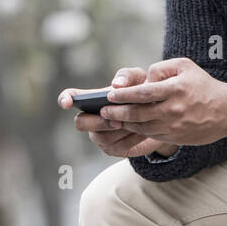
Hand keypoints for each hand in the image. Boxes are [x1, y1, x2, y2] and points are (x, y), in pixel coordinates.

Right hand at [58, 68, 179, 158]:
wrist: (161, 115)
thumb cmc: (143, 92)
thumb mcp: (139, 79)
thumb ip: (127, 76)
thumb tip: (116, 85)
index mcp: (92, 99)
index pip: (72, 97)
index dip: (65, 99)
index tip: (67, 103)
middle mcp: (92, 118)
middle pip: (80, 123)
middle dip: (96, 122)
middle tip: (116, 120)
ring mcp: (100, 135)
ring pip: (101, 138)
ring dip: (119, 131)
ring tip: (137, 123)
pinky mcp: (114, 149)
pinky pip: (118, 148)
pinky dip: (132, 140)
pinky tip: (144, 132)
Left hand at [98, 57, 226, 146]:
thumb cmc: (202, 84)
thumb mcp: (184, 66)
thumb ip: (161, 68)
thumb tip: (144, 80)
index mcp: (175, 89)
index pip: (143, 93)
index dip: (124, 95)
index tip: (110, 95)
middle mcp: (174, 109)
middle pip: (139, 113)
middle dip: (117, 112)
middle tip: (103, 111)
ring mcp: (175, 125)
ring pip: (143, 127)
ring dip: (124, 123)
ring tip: (112, 118)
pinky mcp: (177, 137)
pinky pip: (152, 134)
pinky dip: (137, 130)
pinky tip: (129, 125)